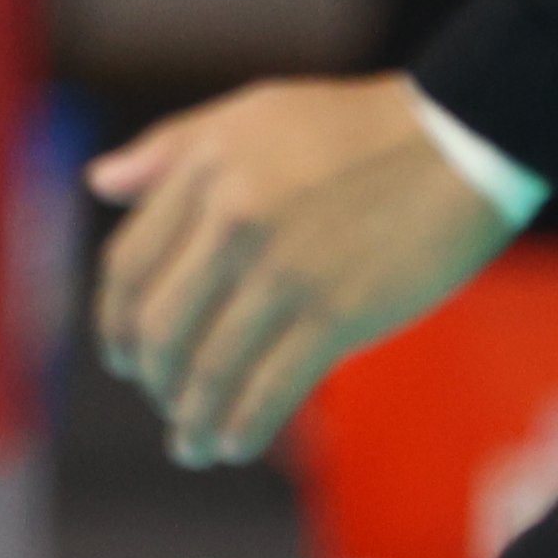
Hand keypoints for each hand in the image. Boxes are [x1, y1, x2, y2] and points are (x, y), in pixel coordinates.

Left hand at [87, 74, 514, 467]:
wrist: (458, 143)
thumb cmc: (354, 127)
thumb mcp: (251, 112)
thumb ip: (169, 149)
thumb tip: (98, 182)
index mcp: (204, 171)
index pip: (128, 265)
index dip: (114, 321)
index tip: (121, 354)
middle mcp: (233, 222)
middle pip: (162, 326)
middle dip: (152, 378)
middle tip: (160, 399)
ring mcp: (285, 272)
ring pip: (211, 368)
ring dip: (191, 417)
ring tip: (190, 442)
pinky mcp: (338, 316)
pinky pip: (271, 389)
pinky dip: (241, 426)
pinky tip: (232, 445)